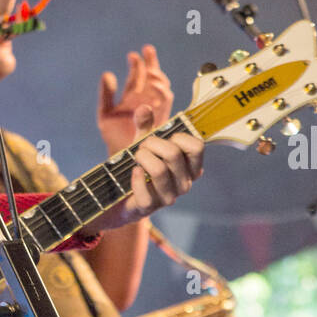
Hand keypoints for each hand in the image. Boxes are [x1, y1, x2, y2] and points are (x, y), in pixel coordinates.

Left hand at [90, 107, 203, 230]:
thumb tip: (144, 108)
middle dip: (152, 143)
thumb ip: (145, 126)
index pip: (197, 146)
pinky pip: (144, 191)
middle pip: (174, 154)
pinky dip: (136, 178)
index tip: (165, 136)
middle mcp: (184, 183)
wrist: (119, 196)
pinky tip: (134, 172)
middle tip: (142, 146)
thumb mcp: (144, 143)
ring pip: (159, 170)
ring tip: (136, 157)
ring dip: (142, 157)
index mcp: (191, 167)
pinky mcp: (149, 208)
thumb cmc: (140, 166)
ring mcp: (168, 197)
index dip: (178, 135)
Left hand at [97, 44, 172, 155]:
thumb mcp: (105, 114)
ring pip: (161, 88)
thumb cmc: (114, 138)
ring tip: (149, 70)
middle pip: (153, 77)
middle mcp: (147, 101)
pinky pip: (166, 102)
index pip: (140, 76)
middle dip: (151, 63)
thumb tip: (107, 73)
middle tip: (147, 49)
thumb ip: (106, 94)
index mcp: (133, 98)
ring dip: (157, 76)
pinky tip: (155, 85)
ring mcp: (155, 109)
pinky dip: (162, 92)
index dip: (139, 64)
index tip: (134, 54)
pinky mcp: (161, 119)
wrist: (123, 160)